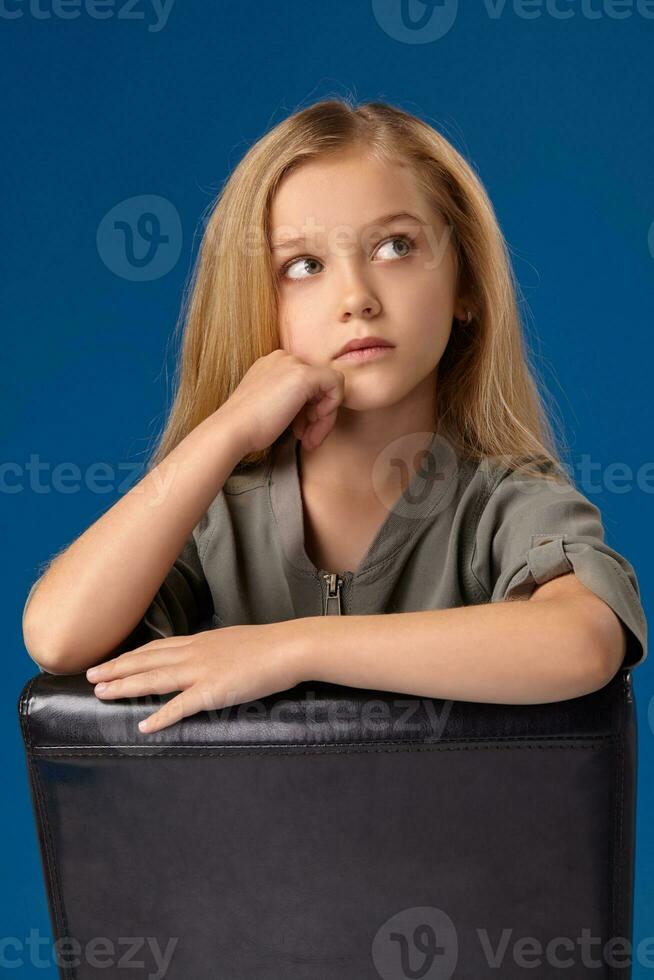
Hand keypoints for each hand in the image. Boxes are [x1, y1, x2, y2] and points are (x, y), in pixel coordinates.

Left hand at [85, 621, 305, 733]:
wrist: (289, 648)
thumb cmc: (270, 647)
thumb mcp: (235, 642)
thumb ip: (217, 651)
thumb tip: (209, 659)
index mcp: (200, 641)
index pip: (157, 648)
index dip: (131, 656)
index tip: (111, 661)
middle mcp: (194, 653)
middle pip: (146, 660)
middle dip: (116, 669)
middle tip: (90, 676)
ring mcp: (202, 671)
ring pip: (154, 679)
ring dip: (125, 687)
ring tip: (101, 693)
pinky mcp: (214, 691)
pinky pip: (181, 706)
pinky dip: (160, 717)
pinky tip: (144, 726)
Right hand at [218, 348, 345, 455]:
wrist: (232, 430)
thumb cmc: (247, 427)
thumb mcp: (271, 406)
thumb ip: (290, 401)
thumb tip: (317, 409)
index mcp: (274, 364)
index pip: (307, 383)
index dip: (309, 410)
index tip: (300, 431)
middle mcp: (284, 358)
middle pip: (320, 385)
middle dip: (318, 415)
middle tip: (307, 438)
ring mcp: (293, 364)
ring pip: (329, 387)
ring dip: (324, 419)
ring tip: (308, 440)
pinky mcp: (304, 375)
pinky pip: (336, 386)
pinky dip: (330, 410)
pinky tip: (314, 426)